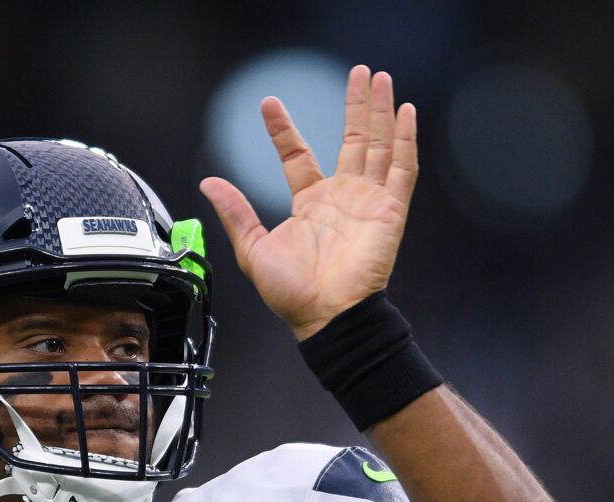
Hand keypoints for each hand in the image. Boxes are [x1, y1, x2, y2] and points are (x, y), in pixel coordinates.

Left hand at [200, 66, 417, 341]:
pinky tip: (404, 111)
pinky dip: (404, 140)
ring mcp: (368, 201)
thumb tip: (209, 183)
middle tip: (356, 72)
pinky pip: (401, 169)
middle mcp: (342, 197)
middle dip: (354, 105)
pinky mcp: (390, 210)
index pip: (297, 155)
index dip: (284, 129)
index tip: (268, 104)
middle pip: (351, 139)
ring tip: (379, 78)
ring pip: (378, 144)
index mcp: (310, 204)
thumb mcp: (252, 249)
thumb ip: (235, 213)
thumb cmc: (292, 294)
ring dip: (379, 111)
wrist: (325, 317)